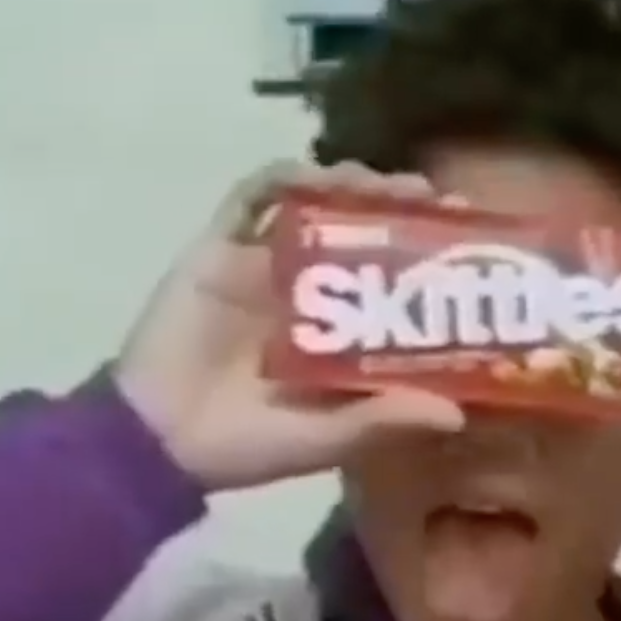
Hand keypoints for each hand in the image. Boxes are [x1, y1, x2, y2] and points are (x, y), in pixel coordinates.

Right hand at [114, 161, 464, 490]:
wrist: (154, 442)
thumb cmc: (245, 447)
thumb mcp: (326, 440)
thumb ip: (382, 421)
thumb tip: (457, 413)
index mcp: (342, 331)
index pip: (397, 278)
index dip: (431, 255)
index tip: (466, 234)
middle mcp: (309, 291)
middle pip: (363, 231)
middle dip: (398, 207)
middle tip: (431, 197)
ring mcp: (263, 266)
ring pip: (315, 205)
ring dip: (350, 185)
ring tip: (383, 182)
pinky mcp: (217, 250)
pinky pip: (248, 200)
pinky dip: (281, 179)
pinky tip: (312, 173)